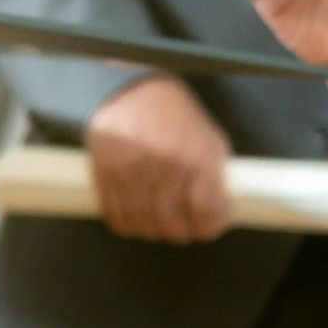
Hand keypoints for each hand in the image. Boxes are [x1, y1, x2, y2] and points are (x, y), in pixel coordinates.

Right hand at [83, 73, 232, 243]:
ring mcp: (133, 173)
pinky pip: (116, 216)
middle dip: (183, 234)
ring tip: (162, 226)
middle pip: (173, 224)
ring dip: (155, 232)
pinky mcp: (106, 176)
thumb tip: (221, 211)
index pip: (206, 211)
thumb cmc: (177, 117)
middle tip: (186, 231)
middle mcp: (166, 167)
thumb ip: (216, 175)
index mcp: (198, 157)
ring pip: (144, 224)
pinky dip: (128, 225)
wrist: (132, 93)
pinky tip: (138, 221)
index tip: (211, 228)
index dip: (211, 227)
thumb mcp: (209, 139)